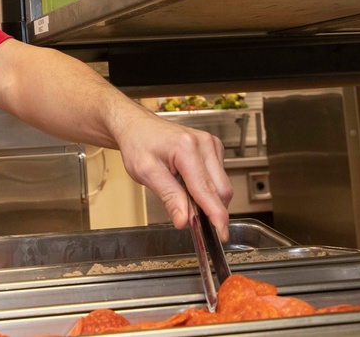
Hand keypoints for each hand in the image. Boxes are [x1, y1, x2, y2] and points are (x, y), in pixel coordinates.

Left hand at [114, 111, 232, 239]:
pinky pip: (218, 177)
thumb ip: (168, 197)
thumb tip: (184, 220)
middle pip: (221, 190)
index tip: (221, 234)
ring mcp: (212, 145)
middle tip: (192, 221)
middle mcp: (205, 144)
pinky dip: (208, 189)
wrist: (137, 126)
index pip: (207, 190)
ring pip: (222, 185)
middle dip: (211, 210)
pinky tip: (189, 186)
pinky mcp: (214, 149)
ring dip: (209, 199)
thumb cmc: (138, 143)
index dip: (216, 216)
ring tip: (183, 196)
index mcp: (187, 148)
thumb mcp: (146, 173)